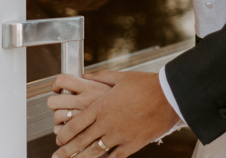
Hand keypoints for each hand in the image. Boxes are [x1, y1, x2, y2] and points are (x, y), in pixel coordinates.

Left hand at [52, 71, 179, 157]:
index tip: (58, 139)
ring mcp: (119, 135)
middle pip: (81, 141)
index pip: (76, 124)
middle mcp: (107, 123)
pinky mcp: (132, 144)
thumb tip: (85, 76)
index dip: (64, 134)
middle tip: (56, 156)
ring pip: (94, 152)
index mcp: (101, 106)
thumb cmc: (146, 84)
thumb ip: (100, 77)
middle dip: (66, 151)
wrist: (169, 96)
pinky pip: (114, 157)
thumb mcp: (120, 77)